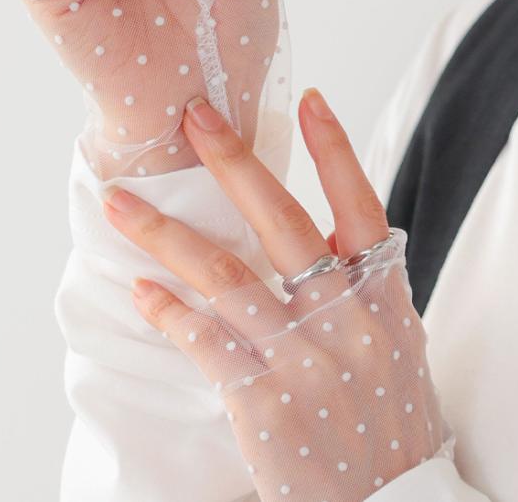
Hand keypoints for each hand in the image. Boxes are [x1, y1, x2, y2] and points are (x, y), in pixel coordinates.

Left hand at [103, 89, 447, 501]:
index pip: (361, 206)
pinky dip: (168, 311)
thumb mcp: (398, 342)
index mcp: (383, 298)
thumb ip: (365, 284)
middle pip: (283, 221)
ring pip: (224, 274)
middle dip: (235, 162)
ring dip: (165, 234)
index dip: (336, 150)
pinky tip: (139, 290)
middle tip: (194, 118)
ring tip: (119, 204)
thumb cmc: (391, 418)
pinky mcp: (263, 400)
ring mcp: (303, 357)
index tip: (308, 100)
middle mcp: (344, 317)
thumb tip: (331, 234)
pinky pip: (203, 341)